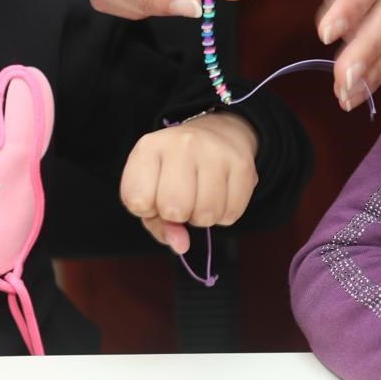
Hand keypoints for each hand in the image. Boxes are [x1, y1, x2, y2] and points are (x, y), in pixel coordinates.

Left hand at [120, 112, 258, 254]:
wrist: (217, 134)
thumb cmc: (175, 170)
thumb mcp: (152, 188)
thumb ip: (157, 223)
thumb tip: (181, 245)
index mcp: (150, 147)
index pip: (137, 200)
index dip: (146, 208)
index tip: (154, 193)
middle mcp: (182, 144)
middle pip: (174, 209)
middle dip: (177, 215)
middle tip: (182, 198)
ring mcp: (215, 152)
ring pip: (206, 215)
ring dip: (203, 216)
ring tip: (201, 196)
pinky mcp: (242, 164)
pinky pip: (231, 214)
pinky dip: (224, 213)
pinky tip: (220, 194)